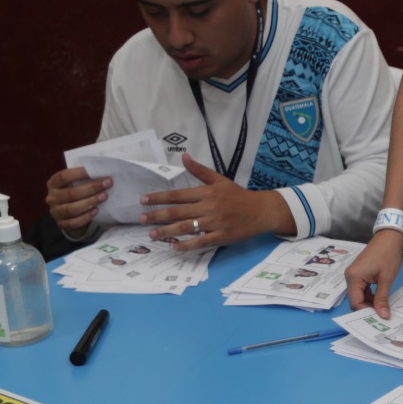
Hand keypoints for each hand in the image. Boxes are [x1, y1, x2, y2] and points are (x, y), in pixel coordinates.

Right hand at [46, 167, 109, 232]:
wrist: (71, 214)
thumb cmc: (76, 193)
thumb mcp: (76, 183)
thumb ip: (84, 178)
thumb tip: (102, 170)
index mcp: (53, 183)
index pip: (64, 176)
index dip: (81, 173)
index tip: (99, 172)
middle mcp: (51, 198)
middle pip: (71, 193)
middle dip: (91, 188)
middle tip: (107, 184)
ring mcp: (55, 212)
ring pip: (72, 209)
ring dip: (90, 202)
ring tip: (104, 196)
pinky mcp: (61, 224)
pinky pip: (74, 222)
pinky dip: (86, 217)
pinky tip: (96, 210)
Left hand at [138, 154, 282, 250]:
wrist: (261, 210)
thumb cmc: (238, 196)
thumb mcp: (219, 180)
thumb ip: (200, 170)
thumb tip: (184, 156)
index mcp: (207, 192)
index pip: (178, 195)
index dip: (159, 197)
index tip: (143, 200)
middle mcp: (209, 207)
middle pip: (178, 212)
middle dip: (157, 215)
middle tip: (141, 219)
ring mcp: (215, 222)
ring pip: (186, 227)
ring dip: (167, 231)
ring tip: (152, 234)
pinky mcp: (222, 236)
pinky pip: (201, 242)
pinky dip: (187, 245)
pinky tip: (175, 247)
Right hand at [345, 232, 402, 317]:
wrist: (389, 237)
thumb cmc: (388, 255)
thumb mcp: (386, 279)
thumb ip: (382, 298)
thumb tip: (383, 316)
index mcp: (354, 278)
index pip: (355, 303)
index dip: (366, 312)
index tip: (379, 318)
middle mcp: (350, 277)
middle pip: (355, 300)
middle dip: (368, 308)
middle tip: (382, 314)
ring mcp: (353, 274)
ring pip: (359, 295)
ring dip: (369, 302)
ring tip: (383, 307)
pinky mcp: (358, 273)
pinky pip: (361, 289)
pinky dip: (369, 295)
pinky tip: (380, 297)